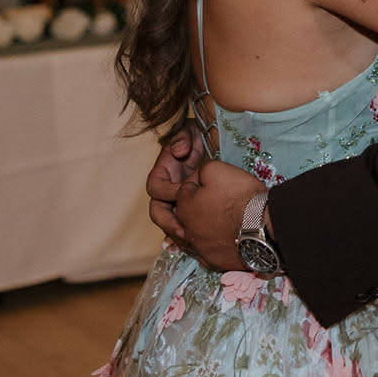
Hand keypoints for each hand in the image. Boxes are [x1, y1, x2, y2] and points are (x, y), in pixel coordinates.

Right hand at [146, 125, 207, 244]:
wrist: (222, 146)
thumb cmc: (203, 135)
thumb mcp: (192, 130)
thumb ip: (182, 137)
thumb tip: (179, 151)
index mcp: (165, 172)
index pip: (155, 186)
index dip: (165, 191)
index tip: (180, 192)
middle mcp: (169, 189)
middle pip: (158, 211)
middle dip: (167, 222)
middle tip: (183, 230)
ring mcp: (181, 201)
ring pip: (171, 223)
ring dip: (177, 233)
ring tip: (191, 240)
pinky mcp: (194, 210)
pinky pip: (186, 227)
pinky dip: (189, 237)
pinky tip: (196, 246)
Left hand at [166, 159, 265, 272]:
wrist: (264, 228)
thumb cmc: (240, 197)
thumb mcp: (217, 170)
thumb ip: (201, 171)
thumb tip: (198, 177)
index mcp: (184, 208)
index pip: (185, 190)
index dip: (200, 182)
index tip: (215, 182)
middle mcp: (187, 231)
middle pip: (190, 213)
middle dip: (201, 205)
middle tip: (222, 200)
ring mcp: (200, 249)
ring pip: (199, 233)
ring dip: (208, 225)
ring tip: (227, 219)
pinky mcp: (214, 262)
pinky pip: (211, 250)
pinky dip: (217, 243)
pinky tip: (228, 237)